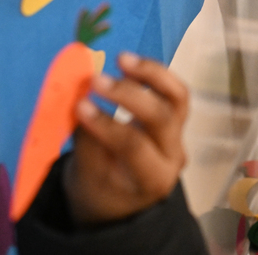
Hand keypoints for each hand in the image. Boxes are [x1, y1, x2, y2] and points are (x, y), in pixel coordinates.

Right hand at [63, 53, 188, 225]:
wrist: (120, 198)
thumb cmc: (98, 191)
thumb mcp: (85, 177)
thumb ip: (87, 139)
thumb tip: (79, 98)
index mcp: (154, 180)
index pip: (134, 146)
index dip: (107, 124)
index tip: (79, 106)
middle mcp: (174, 156)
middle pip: (162, 118)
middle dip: (129, 95)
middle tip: (96, 80)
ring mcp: (178, 136)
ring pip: (177, 98)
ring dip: (151, 74)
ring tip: (122, 59)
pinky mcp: (175, 119)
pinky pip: (172, 92)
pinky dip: (153, 75)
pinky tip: (130, 63)